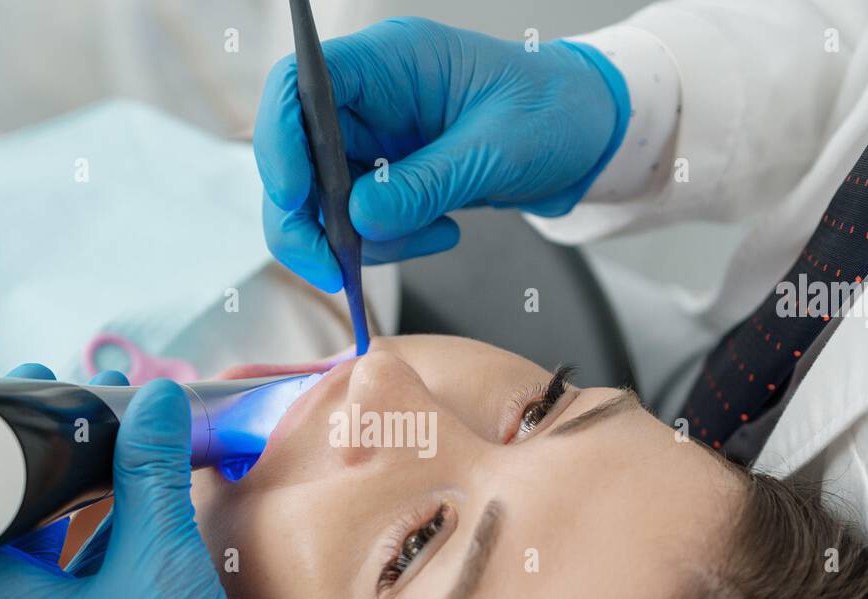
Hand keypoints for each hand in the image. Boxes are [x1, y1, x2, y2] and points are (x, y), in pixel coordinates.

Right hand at [254, 16, 629, 291]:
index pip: (299, 87)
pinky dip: (388, 242)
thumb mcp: (497, 149)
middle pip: (294, 155)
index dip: (279, 142)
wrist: (588, 132)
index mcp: (390, 62)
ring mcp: (375, 138)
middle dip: (306, 218)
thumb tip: (360, 220)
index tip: (292, 200)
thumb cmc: (555, 111)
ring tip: (431, 235)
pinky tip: (442, 230)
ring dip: (358, 239)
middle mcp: (371, 97)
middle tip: (334, 267)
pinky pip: (359, 222)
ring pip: (322, 200)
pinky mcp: (388, 177)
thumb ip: (427, 183)